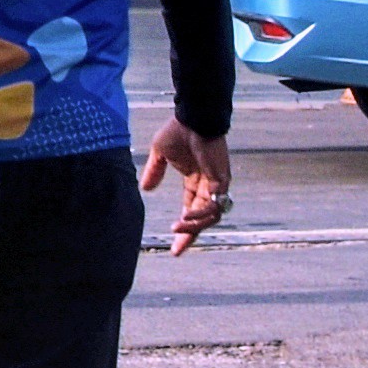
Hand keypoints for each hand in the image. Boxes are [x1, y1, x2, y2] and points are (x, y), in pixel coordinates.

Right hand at [142, 120, 234, 254]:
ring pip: (209, 216)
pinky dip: (200, 214)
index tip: (172, 244)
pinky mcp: (222, 181)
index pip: (191, 210)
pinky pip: (213, 205)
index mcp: (195, 180)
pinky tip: (184, 217)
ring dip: (193, 226)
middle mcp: (208, 186)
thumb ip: (154, 171)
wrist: (192, 117)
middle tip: (176, 250)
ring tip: (176, 230)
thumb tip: (146, 189)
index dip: (184, 228)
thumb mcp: (160, 154)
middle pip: (203, 219)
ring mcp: (217, 184)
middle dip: (190, 236)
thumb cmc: (178, 130)